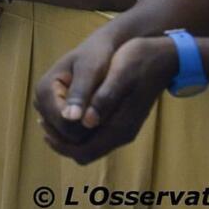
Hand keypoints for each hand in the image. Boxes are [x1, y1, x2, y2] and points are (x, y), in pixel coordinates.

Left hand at [34, 35, 176, 163]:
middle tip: (43, 119)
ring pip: (89, 145)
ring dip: (69, 134)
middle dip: (61, 139)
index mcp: (120, 126)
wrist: (165, 56)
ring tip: (51, 114)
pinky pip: (96, 134)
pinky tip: (69, 108)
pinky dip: (79, 128)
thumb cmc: (140, 59)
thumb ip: (103, 99)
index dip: (60, 142)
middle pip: (83, 152)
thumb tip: (83, 121)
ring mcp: (124, 128)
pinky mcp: (124, 120)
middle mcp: (121, 134)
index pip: (83, 151)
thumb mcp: (120, 73)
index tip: (44, 122)